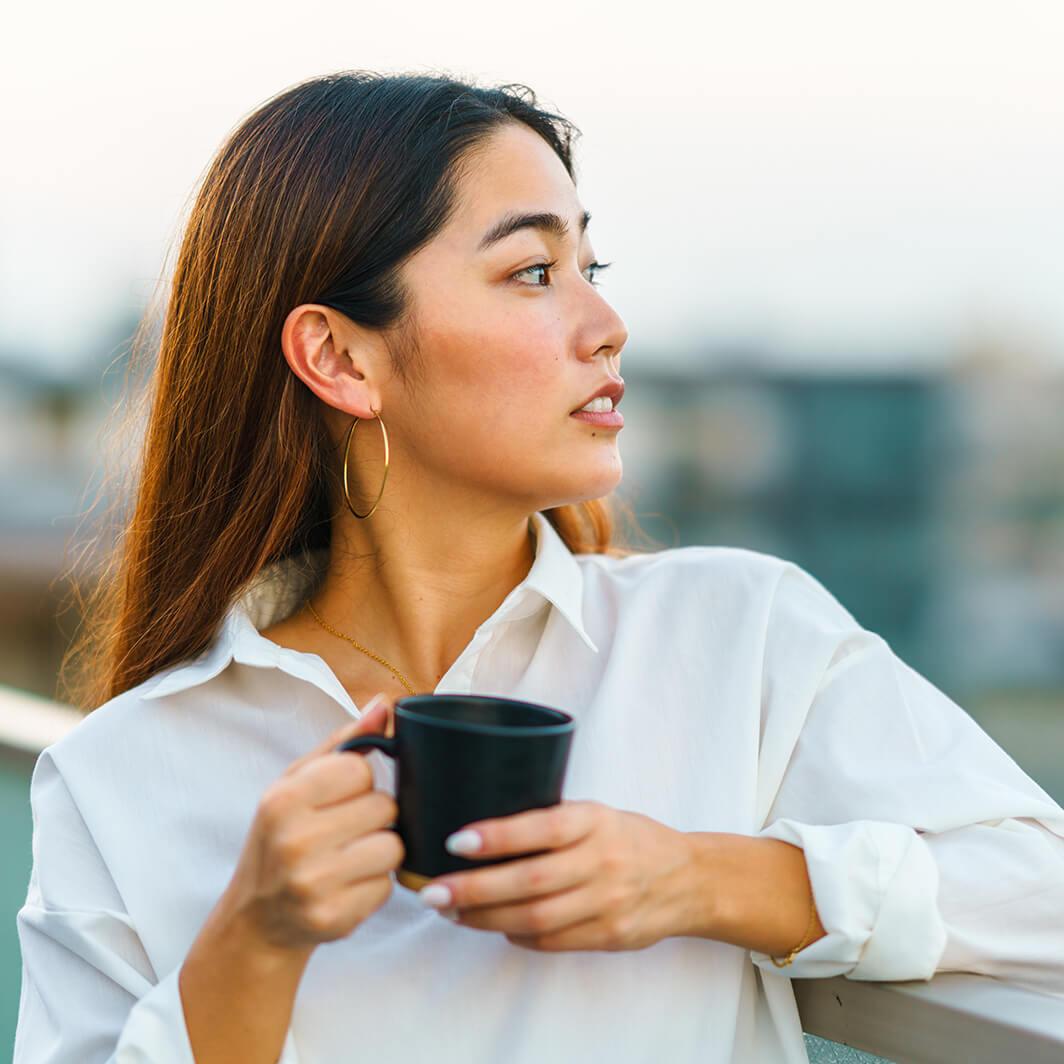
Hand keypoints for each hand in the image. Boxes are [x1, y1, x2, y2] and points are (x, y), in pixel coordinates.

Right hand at [223, 695, 404, 953]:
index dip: (358, 782)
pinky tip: (347, 886)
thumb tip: (384, 704)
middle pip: (384, 807)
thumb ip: (344, 743)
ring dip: (380, 850)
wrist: (255, 920)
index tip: (338, 798)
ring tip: (349, 856)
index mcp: (284, 800)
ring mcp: (313, 884)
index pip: (360, 769)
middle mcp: (295, 841)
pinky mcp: (334, 919)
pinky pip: (387, 886)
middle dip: (373, 816)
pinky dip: (375, 884)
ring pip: (393, 846)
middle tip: (345, 830)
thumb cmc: (281, 838)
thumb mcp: (297, 784)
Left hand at [418, 800, 697, 952]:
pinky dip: (516, 935)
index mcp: (596, 821)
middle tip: (433, 892)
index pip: (541, 828)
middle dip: (474, 889)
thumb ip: (552, 820)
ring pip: (535, 918)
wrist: (688, 878)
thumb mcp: (596, 814)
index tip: (456, 840)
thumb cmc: (629, 837)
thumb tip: (482, 826)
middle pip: (530, 882)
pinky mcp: (609, 936)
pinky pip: (551, 941)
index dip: (497, 836)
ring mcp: (607, 903)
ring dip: (485, 918)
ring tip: (451, 911)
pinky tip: (492, 925)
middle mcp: (602, 861)